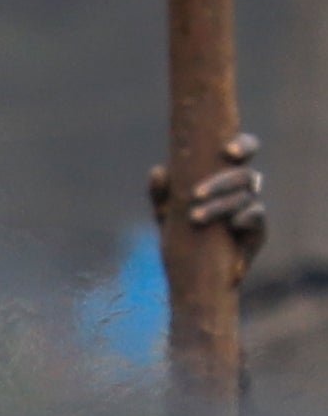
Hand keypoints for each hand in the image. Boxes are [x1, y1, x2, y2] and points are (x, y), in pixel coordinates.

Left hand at [154, 130, 266, 262]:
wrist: (192, 269)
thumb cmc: (181, 229)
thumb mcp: (166, 212)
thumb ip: (161, 193)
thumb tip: (158, 171)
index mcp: (227, 173)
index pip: (244, 150)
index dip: (242, 146)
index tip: (227, 151)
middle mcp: (244, 187)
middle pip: (244, 175)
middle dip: (221, 182)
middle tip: (196, 194)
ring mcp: (252, 207)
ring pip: (245, 197)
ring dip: (220, 205)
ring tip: (194, 217)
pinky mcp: (258, 230)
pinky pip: (257, 217)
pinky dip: (245, 218)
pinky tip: (232, 224)